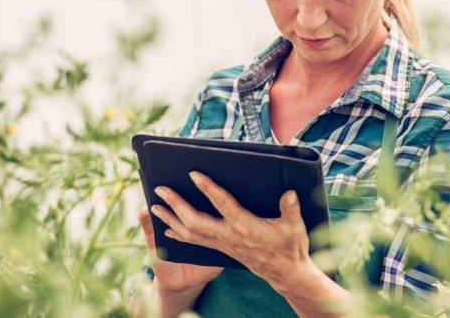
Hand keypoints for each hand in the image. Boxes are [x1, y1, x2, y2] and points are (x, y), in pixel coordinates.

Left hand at [150, 171, 310, 289]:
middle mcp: (229, 236)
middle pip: (195, 221)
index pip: (222, 204)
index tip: (194, 174)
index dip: (208, 188)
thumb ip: (291, 208)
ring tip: (154, 205)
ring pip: (190, 233)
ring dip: (170, 218)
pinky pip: (194, 241)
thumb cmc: (290, 247)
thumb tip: (289, 192)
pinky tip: (167, 227)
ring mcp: (222, 244)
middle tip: (160, 189)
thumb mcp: (294, 227)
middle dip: (176, 204)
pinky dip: (178, 233)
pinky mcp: (221, 249)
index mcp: (245, 226)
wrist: (285, 274)